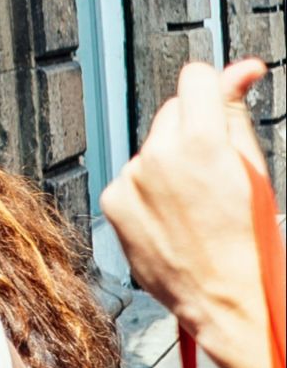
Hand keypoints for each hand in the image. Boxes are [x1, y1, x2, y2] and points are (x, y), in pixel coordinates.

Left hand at [100, 59, 279, 367]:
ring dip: (168, 161)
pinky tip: (171, 214)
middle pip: (171, 111)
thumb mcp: (254, 168)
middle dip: (192, 127)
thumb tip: (238, 71)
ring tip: (193, 199)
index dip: (212, 84)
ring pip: (150, 146)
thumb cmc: (246, 241)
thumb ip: (236, 112)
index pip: (194, 77)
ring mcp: (129, 181)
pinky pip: (131, 178)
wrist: (222, 296)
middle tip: (214, 164)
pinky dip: (147, 188)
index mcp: (199, 142)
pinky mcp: (112, 203)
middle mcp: (156, 157)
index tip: (220, 95)